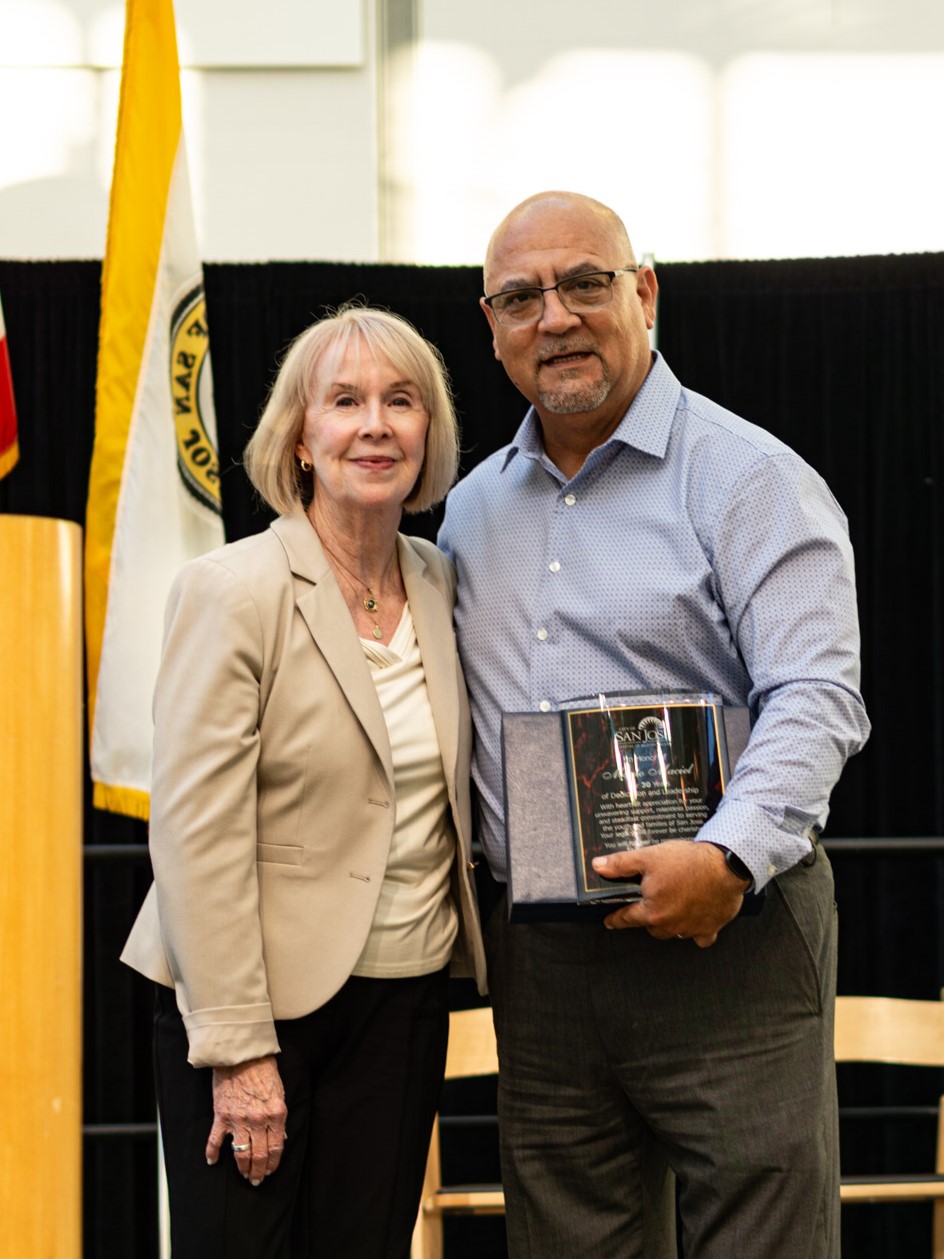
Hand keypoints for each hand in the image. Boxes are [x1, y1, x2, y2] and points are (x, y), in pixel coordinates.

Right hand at [205, 1055, 287, 1185]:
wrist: (242, 1054)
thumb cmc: (263, 1070)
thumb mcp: (279, 1093)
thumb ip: (278, 1117)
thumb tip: (279, 1138)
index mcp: (276, 1114)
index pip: (276, 1148)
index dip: (273, 1163)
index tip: (270, 1171)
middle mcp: (258, 1120)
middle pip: (259, 1155)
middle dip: (258, 1171)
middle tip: (256, 1180)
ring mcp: (238, 1120)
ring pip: (241, 1153)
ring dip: (243, 1168)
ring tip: (244, 1175)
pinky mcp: (221, 1116)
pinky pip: (216, 1141)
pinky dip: (213, 1153)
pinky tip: (213, 1161)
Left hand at [591, 840, 749, 947]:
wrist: (726, 865)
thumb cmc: (688, 862)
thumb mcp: (649, 857)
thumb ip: (621, 864)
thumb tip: (598, 866)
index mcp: (652, 911)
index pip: (627, 918)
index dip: (616, 919)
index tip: (610, 922)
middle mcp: (671, 926)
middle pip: (651, 926)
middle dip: (647, 917)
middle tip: (649, 903)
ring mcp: (691, 929)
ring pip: (673, 931)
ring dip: (670, 922)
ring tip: (670, 906)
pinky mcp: (711, 927)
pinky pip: (700, 936)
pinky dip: (696, 931)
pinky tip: (695, 919)